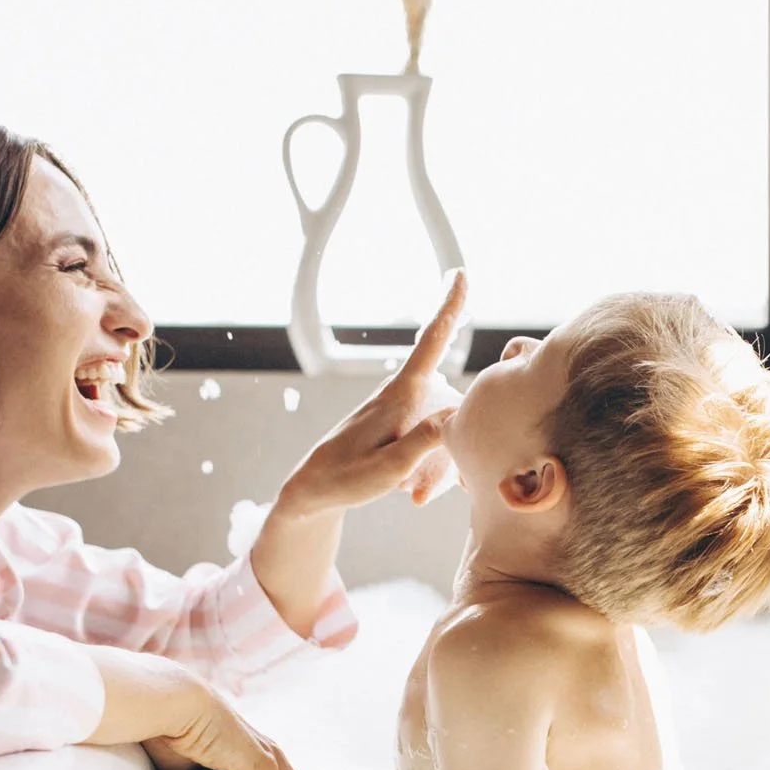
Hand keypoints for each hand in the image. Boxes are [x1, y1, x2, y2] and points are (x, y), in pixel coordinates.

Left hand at [283, 270, 468, 513]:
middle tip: (419, 491)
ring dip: (439, 469)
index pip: (430, 343)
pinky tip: (411, 494)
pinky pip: (434, 447)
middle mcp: (404, 398)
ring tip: (409, 497)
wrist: (311, 493)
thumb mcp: (386, 468)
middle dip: (452, 448)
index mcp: (399, 396)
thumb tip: (456, 415)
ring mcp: (405, 415)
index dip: (448, 308)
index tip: (458, 272)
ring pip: (446, 433)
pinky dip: (432, 473)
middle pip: (453, 407)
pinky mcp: (403, 432)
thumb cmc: (345, 479)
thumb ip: (423, 443)